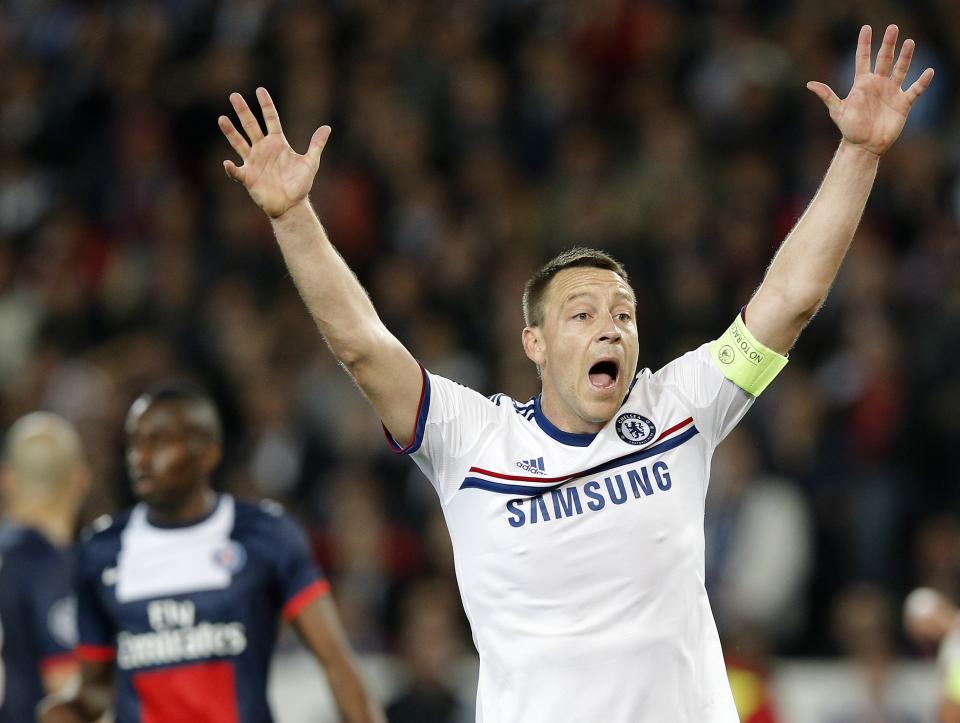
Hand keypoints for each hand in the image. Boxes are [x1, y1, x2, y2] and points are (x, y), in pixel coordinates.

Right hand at [219, 87, 330, 217]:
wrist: (291, 205)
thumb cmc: (300, 184)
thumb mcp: (311, 163)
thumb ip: (316, 145)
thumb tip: (327, 127)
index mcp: (277, 143)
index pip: (271, 119)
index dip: (266, 105)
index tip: (260, 90)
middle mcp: (263, 149)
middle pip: (251, 126)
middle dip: (243, 111)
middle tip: (234, 95)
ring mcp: (253, 162)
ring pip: (239, 143)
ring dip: (231, 132)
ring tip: (222, 119)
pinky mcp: (248, 177)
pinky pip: (236, 171)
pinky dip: (231, 168)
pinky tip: (227, 163)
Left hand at [807, 24, 933, 156]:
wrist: (864, 146)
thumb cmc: (849, 129)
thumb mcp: (837, 111)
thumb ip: (827, 95)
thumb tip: (809, 84)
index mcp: (862, 83)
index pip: (863, 59)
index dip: (864, 44)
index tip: (866, 29)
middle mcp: (878, 84)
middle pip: (885, 59)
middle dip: (888, 43)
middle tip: (893, 28)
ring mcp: (891, 92)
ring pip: (901, 69)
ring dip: (905, 57)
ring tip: (909, 42)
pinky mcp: (903, 103)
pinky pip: (915, 89)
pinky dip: (922, 81)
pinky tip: (928, 71)